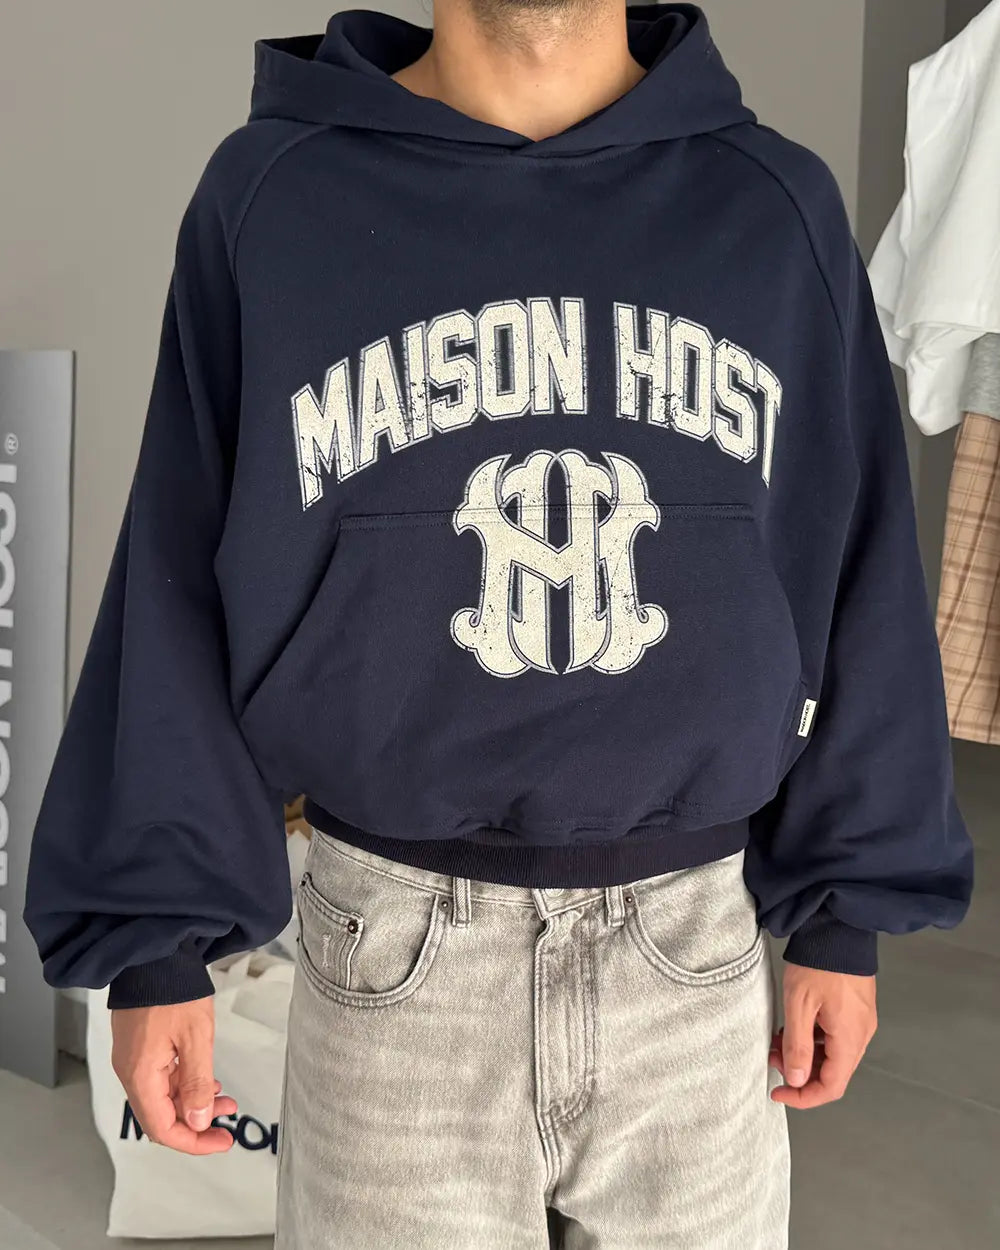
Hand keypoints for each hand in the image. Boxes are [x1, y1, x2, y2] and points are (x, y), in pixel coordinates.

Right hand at [111, 996, 237, 1153]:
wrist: (153, 954)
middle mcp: (131, 1072)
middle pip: (161, 1116)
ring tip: (225, 1101)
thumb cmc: (172, 988)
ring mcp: (133, 1059)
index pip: (163, 1128)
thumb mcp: (196, 1036)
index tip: (221, 1140)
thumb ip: (197, 1082)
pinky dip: (184, 1085)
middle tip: (228, 1124)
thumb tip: (199, 1121)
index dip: (193, 1141)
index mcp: (140, 1075)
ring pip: (162, 1098)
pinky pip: (160, 1079)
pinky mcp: (140, 1047)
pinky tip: (206, 1081)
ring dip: (193, 1103)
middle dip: (196, 1124)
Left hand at [768, 964, 876, 1108]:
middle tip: (773, 1058)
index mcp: (850, 1038)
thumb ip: (797, 1045)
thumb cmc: (819, 962)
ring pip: (833, 1055)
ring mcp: (861, 1022)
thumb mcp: (799, 1005)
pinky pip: (836, 1037)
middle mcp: (861, 1035)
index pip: (831, 1086)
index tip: (779, 1093)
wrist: (838, 929)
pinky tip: (793, 1028)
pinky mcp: (856, 1010)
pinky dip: (814, 1039)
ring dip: (805, 1054)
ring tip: (778, 1040)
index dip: (804, 1097)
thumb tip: (796, 1080)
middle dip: (800, 1072)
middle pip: (833, 1073)